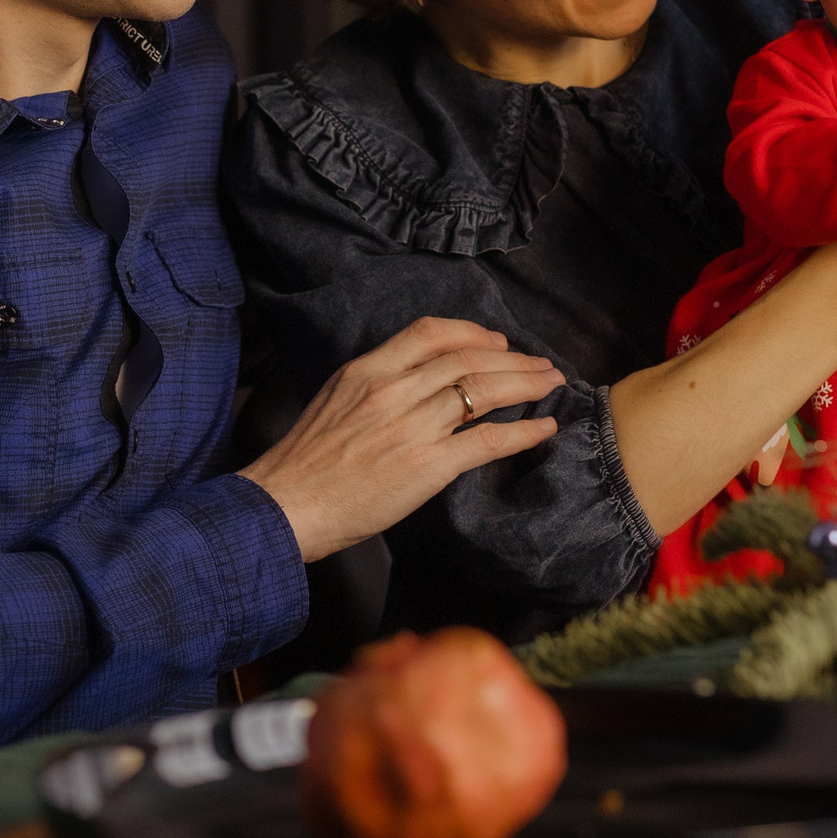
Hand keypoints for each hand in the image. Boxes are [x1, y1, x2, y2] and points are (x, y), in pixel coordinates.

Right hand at [239, 318, 563, 561]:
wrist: (286, 504)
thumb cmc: (305, 461)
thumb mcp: (334, 399)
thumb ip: (374, 384)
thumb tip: (415, 381)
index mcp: (368, 370)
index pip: (430, 332)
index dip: (473, 332)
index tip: (497, 340)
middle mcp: (394, 390)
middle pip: (468, 359)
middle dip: (513, 358)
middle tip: (540, 364)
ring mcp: (413, 427)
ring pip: (484, 391)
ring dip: (526, 385)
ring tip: (550, 385)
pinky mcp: (429, 466)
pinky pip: (488, 441)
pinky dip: (523, 431)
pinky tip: (544, 428)